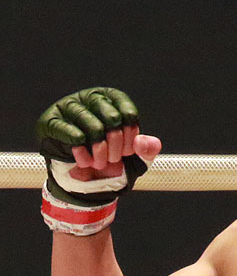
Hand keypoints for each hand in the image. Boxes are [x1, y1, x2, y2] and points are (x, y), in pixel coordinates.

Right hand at [36, 87, 160, 207]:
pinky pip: (70, 133)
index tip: (127, 152)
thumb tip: (146, 143)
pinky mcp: (50, 120)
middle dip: (116, 146)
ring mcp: (69, 106)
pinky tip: (85, 161)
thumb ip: (147, 149)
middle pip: (112, 118)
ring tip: (98, 164)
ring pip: (93, 127)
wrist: (83, 177)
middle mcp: (90, 97)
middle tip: (112, 159)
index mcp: (112, 99)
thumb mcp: (135, 158)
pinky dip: (81, 152)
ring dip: (100, 153)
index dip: (130, 137)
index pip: (128, 113)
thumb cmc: (110, 160)